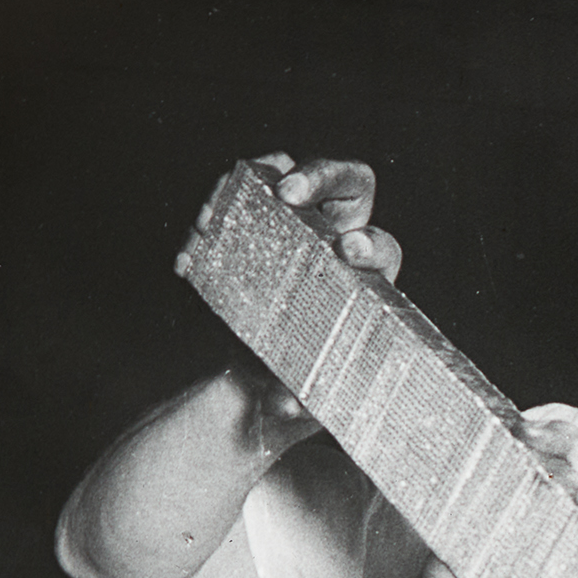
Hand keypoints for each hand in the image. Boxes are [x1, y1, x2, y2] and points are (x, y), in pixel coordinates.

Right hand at [201, 153, 405, 447]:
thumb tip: (289, 406)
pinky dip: (216, 203)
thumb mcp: (300, 399)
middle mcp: (334, 240)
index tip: (348, 252)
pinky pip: (239, 189)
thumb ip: (297, 403)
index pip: (381, 248)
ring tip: (217, 212)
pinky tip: (197, 236)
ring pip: (285, 172)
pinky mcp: (252, 218)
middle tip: (289, 194)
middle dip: (319, 176)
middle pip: (344, 181)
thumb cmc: (297, 385)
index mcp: (365, 281)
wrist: (258, 381)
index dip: (369, 245)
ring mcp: (292, 222)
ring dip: (256, 177)